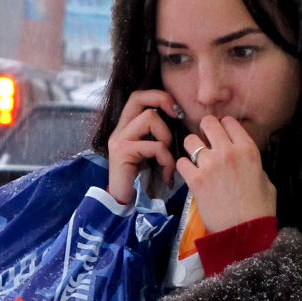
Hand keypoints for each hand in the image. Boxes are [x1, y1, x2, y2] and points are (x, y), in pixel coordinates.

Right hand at [107, 89, 179, 204]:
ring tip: (167, 158)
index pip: (138, 97)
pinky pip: (153, 145)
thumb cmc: (142, 181)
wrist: (125, 204)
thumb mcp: (153, 154)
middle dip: (162, 100)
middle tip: (177, 114)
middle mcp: (119, 130)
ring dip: (166, 137)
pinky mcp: (122, 152)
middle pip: (138, 97)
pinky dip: (166, 159)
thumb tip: (182, 123)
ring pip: (149, 118)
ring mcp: (119, 140)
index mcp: (126, 128)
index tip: (176, 110)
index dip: (158, 96)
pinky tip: (167, 175)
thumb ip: (159, 137)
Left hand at [177, 115, 276, 232]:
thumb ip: (253, 164)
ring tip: (195, 158)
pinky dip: (183, 167)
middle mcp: (227, 151)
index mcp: (248, 149)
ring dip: (192, 147)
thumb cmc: (260, 208)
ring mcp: (209, 164)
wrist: (244, 232)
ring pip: (190, 140)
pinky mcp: (195, 179)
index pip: (230, 122)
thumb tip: (243, 161)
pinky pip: (181, 162)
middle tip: (205, 141)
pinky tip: (190, 174)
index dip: (223, 127)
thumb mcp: (265, 180)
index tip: (221, 134)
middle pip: (208, 123)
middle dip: (205, 130)